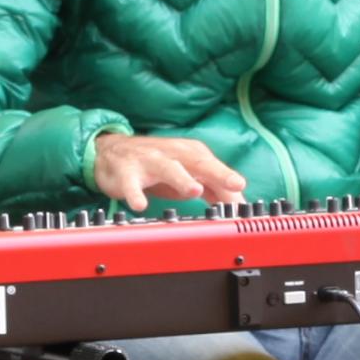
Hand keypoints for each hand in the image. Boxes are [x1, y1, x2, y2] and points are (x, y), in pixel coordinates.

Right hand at [92, 129, 249, 210]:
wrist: (112, 152)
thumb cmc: (157, 165)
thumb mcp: (189, 175)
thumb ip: (214, 189)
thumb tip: (240, 206)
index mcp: (192, 155)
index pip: (217, 171)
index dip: (233, 186)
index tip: (247, 206)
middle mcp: (174, 154)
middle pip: (200, 163)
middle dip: (219, 173)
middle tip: (237, 184)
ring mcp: (150, 162)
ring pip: (168, 169)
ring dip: (182, 178)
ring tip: (194, 190)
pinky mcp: (127, 173)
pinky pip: (131, 184)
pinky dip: (135, 193)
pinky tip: (139, 204)